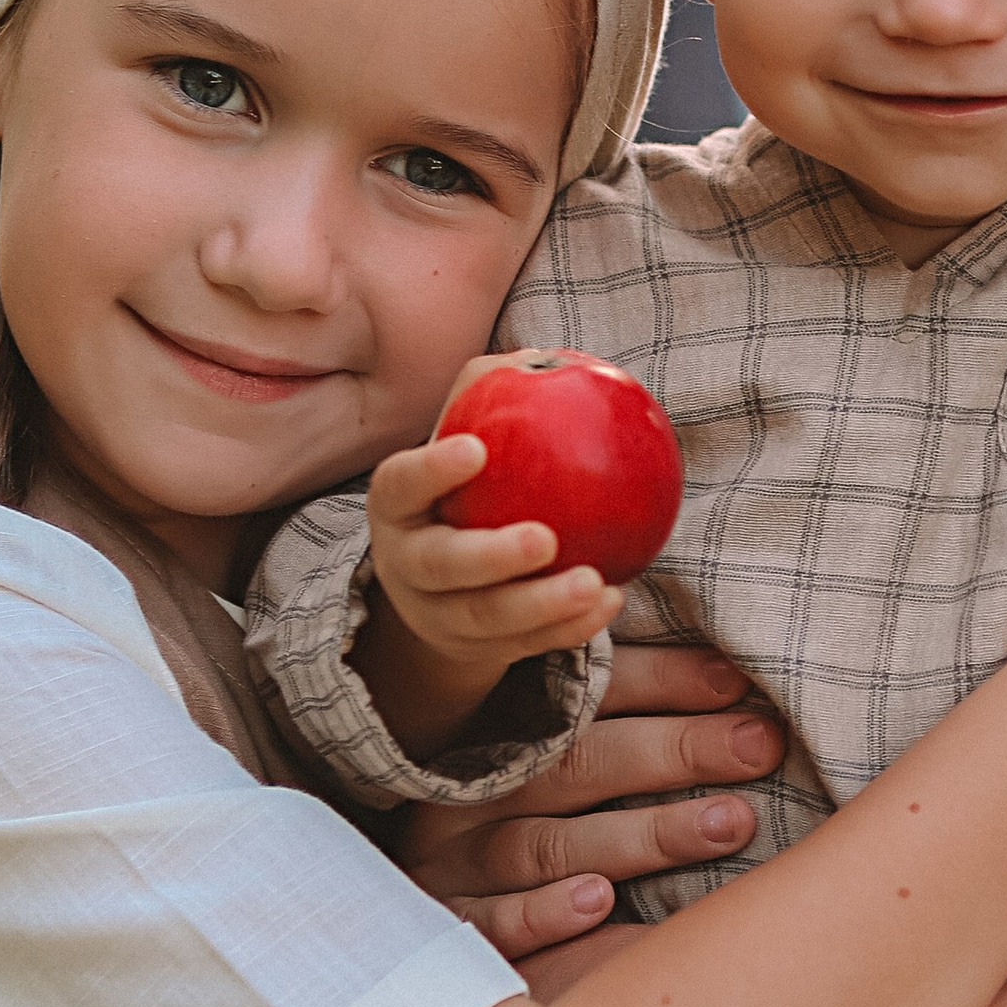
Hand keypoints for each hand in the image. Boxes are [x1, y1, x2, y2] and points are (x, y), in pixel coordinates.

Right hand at [366, 415, 620, 674]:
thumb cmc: (464, 488)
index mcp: (396, 505)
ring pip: (487, 617)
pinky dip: (569, 628)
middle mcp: (407, 564)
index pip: (402, 484)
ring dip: (544, 604)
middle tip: (545, 537)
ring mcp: (438, 614)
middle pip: (441, 566)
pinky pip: (526, 644)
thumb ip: (493, 396)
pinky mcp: (477, 650)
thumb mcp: (463, 441)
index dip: (431, 471)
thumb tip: (548, 356)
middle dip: (491, 556)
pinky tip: (610, 601)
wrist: (441, 585)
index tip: (476, 450)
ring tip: (595, 584)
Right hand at [398, 643, 788, 957]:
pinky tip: (599, 902)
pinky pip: (492, 920)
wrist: (392, 907)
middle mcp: (482, 786)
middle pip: (581, 762)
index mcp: (508, 729)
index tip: (736, 683)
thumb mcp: (561, 759)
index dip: (663, 682)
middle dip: (675, 751)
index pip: (592, 695)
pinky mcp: (450, 922)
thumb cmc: (520, 817)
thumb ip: (629, 722)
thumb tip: (734, 683)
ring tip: (726, 825)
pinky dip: (543, 911)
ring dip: (641, 835)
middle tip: (758, 747)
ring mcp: (457, 855)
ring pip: (549, 841)